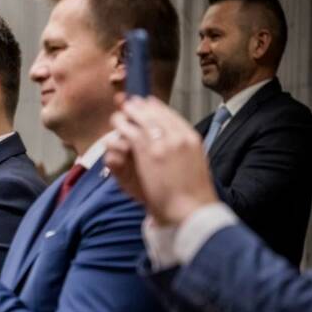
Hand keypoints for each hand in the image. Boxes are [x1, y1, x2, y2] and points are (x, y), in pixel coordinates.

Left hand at [109, 97, 218, 225]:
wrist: (191, 209)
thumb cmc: (193, 194)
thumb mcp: (195, 164)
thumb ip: (182, 150)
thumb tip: (175, 142)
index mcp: (191, 138)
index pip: (171, 115)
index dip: (156, 107)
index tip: (147, 102)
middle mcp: (178, 136)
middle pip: (155, 113)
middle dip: (139, 107)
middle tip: (128, 103)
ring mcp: (163, 143)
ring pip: (141, 120)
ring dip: (128, 116)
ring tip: (118, 116)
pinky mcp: (148, 152)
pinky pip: (131, 134)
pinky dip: (123, 129)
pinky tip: (116, 128)